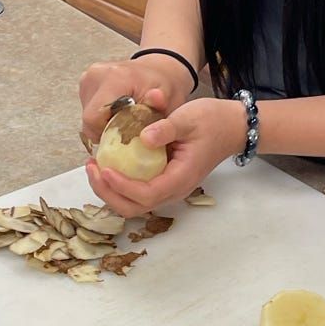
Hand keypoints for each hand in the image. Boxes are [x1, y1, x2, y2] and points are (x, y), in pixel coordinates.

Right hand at [78, 54, 194, 149]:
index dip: (107, 134)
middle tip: (128, 129)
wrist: (159, 68)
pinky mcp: (85, 82)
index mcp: (115, 78)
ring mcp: (88, 77)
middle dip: (106, 130)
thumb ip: (156, 110)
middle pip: (89, 120)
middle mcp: (96, 75)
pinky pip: (89, 109)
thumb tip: (152, 113)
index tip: (126, 136)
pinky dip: (102, 116)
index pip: (93, 118)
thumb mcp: (168, 99)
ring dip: (104, 124)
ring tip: (124, 118)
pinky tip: (117, 112)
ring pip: (88, 117)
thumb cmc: (164, 86)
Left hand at [86, 93, 244, 216]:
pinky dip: (120, 185)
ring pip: (134, 204)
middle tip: (92, 168)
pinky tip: (109, 166)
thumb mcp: (189, 118)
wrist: (232, 127)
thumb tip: (142, 136)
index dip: (122, 186)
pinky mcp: (165, 181)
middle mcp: (174, 190)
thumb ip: (166, 127)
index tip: (104, 169)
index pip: (146, 194)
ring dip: (111, 191)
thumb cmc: (212, 121)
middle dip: (108, 193)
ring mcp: (170, 188)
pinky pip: (138, 193)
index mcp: (181, 178)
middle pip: (135, 207)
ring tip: (95, 168)